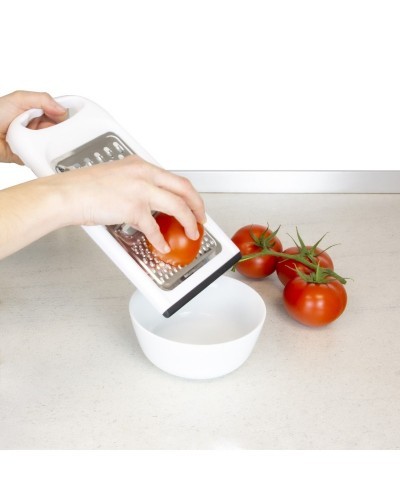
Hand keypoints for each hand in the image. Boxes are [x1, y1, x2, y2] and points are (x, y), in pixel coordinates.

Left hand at [0, 90, 67, 163]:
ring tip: (40, 138)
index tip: (68, 119)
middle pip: (57, 130)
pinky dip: (39, 155)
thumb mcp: (19, 99)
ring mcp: (33, 141)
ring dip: (48, 143)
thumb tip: (62, 109)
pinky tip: (36, 149)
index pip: (57, 113)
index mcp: (36, 111)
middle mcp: (36, 126)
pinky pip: (40, 157)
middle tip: (53, 129)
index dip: (63, 116)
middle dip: (57, 130)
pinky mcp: (28, 155)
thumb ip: (42, 99)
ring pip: (50, 145)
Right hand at [47, 155, 205, 252]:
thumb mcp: (115, 177)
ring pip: (178, 206)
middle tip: (201, 218)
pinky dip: (160, 240)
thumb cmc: (83, 187)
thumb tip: (146, 203)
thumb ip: (134, 186)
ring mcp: (140, 190)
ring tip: (191, 232)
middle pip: (184, 188)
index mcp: (140, 165)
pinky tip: (162, 246)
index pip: (173, 178)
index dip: (188, 193)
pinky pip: (154, 228)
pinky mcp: (133, 208)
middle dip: (198, 205)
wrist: (67, 193)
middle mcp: (144, 174)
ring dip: (189, 222)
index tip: (192, 203)